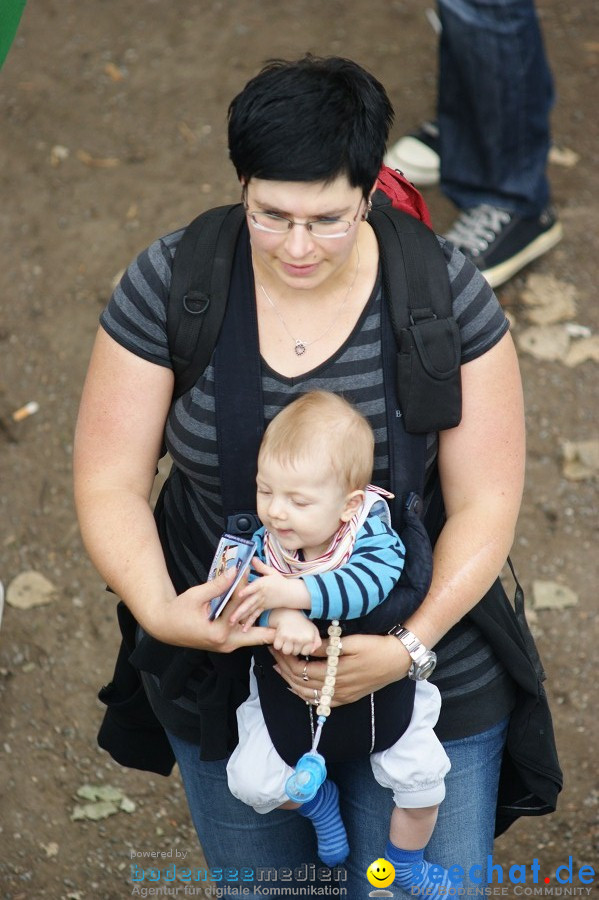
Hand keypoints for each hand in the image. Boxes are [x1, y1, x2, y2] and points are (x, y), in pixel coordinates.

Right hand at [143, 569, 275, 651]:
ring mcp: (225, 644)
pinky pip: (243, 636)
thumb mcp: (196, 596)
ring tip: (284, 621)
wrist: (164, 626)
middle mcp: (225, 642)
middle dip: (274, 628)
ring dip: (265, 627)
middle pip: (257, 635)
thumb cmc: (177, 612)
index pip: (240, 606)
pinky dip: (253, 627)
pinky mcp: (224, 642)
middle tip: (292, 621)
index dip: (246, 587)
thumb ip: (218, 585)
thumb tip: (235, 571)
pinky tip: (263, 620)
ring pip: (252, 637)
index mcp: (219, 631)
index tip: (254, 575)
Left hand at [229, 558, 308, 626]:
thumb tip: (252, 558)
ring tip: (232, 623)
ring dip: (241, 617)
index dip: (247, 590)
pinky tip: (243, 629)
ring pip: (250, 610)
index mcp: (262, 584)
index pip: (253, 587)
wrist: (290, 593)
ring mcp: (261, 603)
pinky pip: (255, 616)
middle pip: (249, 602)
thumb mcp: (271, 572)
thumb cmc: (279, 581)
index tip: (239, 594)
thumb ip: (261, 566)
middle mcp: (261, 595)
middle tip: (230, 617)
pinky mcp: (263, 608)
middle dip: (239, 610)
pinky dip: (250, 622)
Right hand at [269, 609, 321, 655]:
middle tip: (292, 637)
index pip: (305, 652)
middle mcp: (301, 638)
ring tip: (286, 638)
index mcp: (310, 638)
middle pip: (294, 652)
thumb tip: (312, 651)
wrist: (289, 612)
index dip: (302, 648)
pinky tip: (281, 637)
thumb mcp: (313, 630)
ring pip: (286, 651)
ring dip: (285, 646)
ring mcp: (290, 637)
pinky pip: (277, 646)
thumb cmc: (302, 623)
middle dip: (293, 647)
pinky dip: (277, 643)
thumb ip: (317, 642)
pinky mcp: (281, 635)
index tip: (300, 641)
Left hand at [271, 632, 410, 705]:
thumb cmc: (376, 646)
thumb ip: (327, 648)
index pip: (301, 669)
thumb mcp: (352, 642)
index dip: (286, 658)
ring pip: (307, 695)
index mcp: (335, 673)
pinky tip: (298, 687)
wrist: (398, 660)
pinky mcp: (347, 698)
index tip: (277, 646)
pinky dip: (305, 695)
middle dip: (283, 668)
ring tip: (279, 669)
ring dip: (290, 682)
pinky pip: (320, 702)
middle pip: (301, 682)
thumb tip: (306, 646)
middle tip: (273, 654)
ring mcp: (341, 696)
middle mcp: (336, 689)